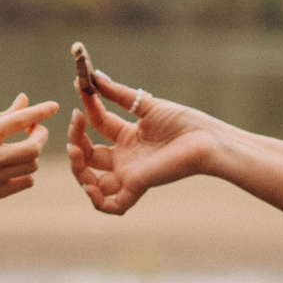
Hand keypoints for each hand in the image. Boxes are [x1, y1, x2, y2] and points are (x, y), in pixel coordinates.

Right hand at [0, 95, 58, 204]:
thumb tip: (24, 100)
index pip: (19, 120)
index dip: (40, 112)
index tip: (53, 106)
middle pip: (33, 147)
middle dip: (40, 136)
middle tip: (35, 130)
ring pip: (32, 165)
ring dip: (33, 154)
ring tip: (22, 148)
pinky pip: (25, 183)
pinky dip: (27, 174)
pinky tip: (17, 167)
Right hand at [66, 67, 226, 215]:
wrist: (206, 140)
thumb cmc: (184, 122)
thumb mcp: (146, 105)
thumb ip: (119, 94)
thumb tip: (95, 77)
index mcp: (128, 137)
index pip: (97, 124)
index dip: (86, 108)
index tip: (80, 87)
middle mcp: (125, 158)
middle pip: (88, 155)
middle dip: (76, 139)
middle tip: (77, 121)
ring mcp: (129, 174)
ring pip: (92, 182)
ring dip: (77, 168)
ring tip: (75, 150)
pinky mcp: (137, 187)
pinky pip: (112, 206)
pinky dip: (96, 201)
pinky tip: (89, 185)